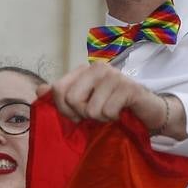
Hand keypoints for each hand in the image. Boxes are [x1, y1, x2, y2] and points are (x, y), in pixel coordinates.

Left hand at [38, 65, 180, 135]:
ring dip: (100, 119)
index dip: (64, 109)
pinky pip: (107, 112)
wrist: (147, 113)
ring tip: (111, 113)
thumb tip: (39, 90)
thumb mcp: (84, 103)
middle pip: (70, 99)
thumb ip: (61, 96)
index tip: (78, 115)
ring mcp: (114, 75)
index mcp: (84, 70)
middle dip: (82, 115)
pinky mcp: (129, 88)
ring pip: (90, 109)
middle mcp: (97, 68)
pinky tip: (121, 113)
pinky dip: (113, 119)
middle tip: (96, 115)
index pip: (57, 89)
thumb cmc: (114, 108)